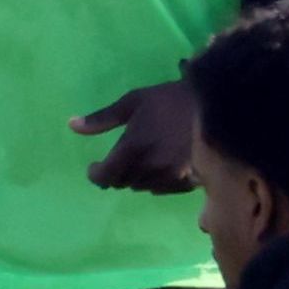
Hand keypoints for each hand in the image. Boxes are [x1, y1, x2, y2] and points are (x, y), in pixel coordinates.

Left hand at [72, 79, 200, 193]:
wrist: (216, 102)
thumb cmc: (170, 99)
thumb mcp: (133, 101)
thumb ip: (102, 118)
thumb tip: (71, 126)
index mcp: (133, 148)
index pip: (104, 176)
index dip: (96, 174)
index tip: (94, 167)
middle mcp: (149, 167)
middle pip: (122, 182)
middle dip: (116, 173)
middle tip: (118, 161)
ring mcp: (170, 176)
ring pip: (141, 186)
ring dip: (135, 177)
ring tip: (141, 161)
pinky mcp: (188, 180)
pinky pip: (162, 189)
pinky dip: (156, 181)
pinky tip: (160, 167)